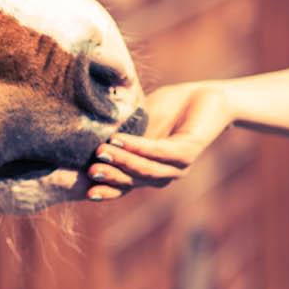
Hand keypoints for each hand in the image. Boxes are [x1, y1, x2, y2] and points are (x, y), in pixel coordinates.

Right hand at [85, 82, 234, 199]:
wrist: (207, 99)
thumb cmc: (170, 109)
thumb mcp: (136, 123)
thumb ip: (116, 132)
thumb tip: (81, 130)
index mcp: (146, 170)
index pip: (122, 185)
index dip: (103, 189)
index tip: (81, 189)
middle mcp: (160, 174)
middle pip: (131, 181)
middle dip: (109, 177)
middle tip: (87, 170)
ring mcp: (175, 166)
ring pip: (144, 170)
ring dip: (121, 162)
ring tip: (99, 151)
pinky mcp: (187, 151)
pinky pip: (159, 152)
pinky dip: (139, 147)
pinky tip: (121, 140)